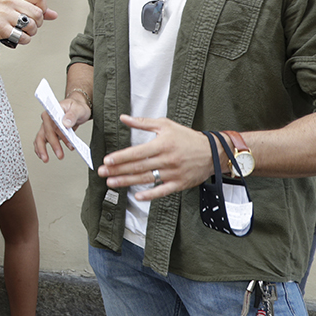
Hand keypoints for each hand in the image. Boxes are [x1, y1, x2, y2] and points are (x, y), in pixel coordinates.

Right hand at [0, 0, 57, 46]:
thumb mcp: (13, 4)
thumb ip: (33, 7)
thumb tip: (53, 14)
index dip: (43, 7)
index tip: (38, 12)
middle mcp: (9, 1)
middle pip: (38, 13)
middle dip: (38, 23)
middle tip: (31, 24)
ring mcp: (5, 14)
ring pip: (31, 25)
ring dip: (31, 32)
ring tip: (24, 31)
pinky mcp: (2, 28)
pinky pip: (23, 37)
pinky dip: (24, 39)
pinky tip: (18, 36)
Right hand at [33, 95, 90, 162]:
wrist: (77, 109)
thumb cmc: (77, 107)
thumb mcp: (78, 109)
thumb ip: (72, 115)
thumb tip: (65, 123)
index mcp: (52, 111)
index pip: (53, 124)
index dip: (60, 134)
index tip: (68, 142)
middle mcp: (48, 119)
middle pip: (47, 133)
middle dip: (53, 145)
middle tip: (60, 155)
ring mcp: (47, 126)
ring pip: (40, 138)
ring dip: (42, 149)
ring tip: (46, 159)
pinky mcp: (49, 132)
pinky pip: (41, 141)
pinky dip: (40, 149)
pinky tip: (42, 156)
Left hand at [97, 115, 213, 200]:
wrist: (213, 152)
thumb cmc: (187, 137)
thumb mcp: (165, 125)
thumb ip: (143, 122)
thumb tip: (123, 118)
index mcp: (162, 144)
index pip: (137, 152)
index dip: (121, 157)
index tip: (107, 160)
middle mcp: (167, 160)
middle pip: (138, 167)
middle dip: (118, 170)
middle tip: (103, 172)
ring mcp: (173, 173)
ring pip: (146, 179)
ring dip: (127, 182)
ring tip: (111, 182)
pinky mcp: (179, 184)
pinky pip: (162, 191)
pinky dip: (150, 195)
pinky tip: (137, 196)